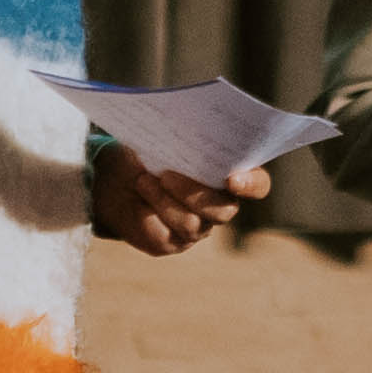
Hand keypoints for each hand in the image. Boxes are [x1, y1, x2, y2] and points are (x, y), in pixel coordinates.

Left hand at [89, 143, 265, 255]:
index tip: (233, 178)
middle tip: (166, 175)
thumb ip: (180, 138)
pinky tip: (138, 196)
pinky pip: (165, 235)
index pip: (257, 186)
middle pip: (224, 211)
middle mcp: (219, 206)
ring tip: (142, 180)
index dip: (251, 184)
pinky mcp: (171, 243)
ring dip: (164, 200)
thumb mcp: (162, 138)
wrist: (114, 178)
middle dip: (195, 193)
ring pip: (191, 224)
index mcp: (229, 175)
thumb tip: (177, 129)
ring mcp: (197, 228)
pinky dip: (148, 212)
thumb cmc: (146, 152)